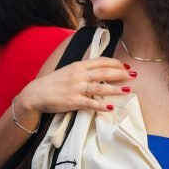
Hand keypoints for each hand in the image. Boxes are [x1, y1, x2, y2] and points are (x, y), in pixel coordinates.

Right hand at [18, 58, 134, 115]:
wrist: (35, 94)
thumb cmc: (53, 83)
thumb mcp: (68, 70)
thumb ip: (82, 69)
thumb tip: (98, 69)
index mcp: (78, 65)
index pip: (101, 61)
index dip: (115, 63)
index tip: (126, 66)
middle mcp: (78, 75)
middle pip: (104, 72)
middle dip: (120, 73)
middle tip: (133, 75)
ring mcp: (76, 88)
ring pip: (100, 87)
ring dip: (115, 89)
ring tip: (128, 90)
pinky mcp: (73, 101)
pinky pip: (90, 103)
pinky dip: (101, 106)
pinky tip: (111, 107)